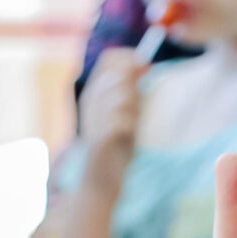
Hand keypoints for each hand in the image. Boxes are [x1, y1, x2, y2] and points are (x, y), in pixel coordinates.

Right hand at [80, 50, 144, 171]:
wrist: (101, 179)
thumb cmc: (116, 145)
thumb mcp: (126, 111)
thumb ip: (132, 89)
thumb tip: (144, 63)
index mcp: (94, 92)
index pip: (109, 60)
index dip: (131, 59)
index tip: (146, 68)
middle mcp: (90, 101)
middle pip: (118, 75)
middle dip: (135, 89)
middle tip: (137, 109)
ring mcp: (92, 117)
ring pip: (122, 96)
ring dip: (134, 109)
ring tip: (130, 125)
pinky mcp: (99, 136)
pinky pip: (123, 119)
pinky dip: (131, 126)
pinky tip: (126, 136)